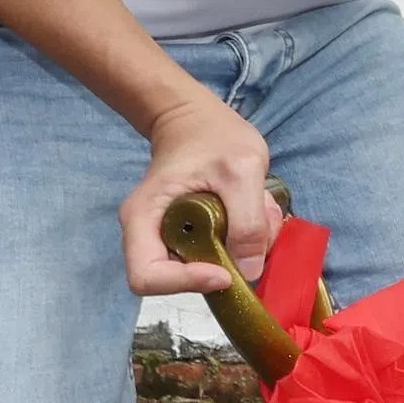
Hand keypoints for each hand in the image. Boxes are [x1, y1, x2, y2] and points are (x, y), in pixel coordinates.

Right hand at [123, 98, 280, 296]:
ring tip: (260, 209)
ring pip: (205, 268)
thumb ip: (247, 220)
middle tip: (256, 232)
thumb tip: (249, 272)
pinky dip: (244, 241)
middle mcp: (147, 235)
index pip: (147, 277)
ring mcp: (168, 237)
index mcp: (143, 218)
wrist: (196, 119)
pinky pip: (216, 255)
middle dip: (224, 264)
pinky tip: (255, 210)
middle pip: (179, 280)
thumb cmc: (212, 135)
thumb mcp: (241, 169)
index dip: (184, 283)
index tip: (224, 272)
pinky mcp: (190, 236)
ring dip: (242, 250)